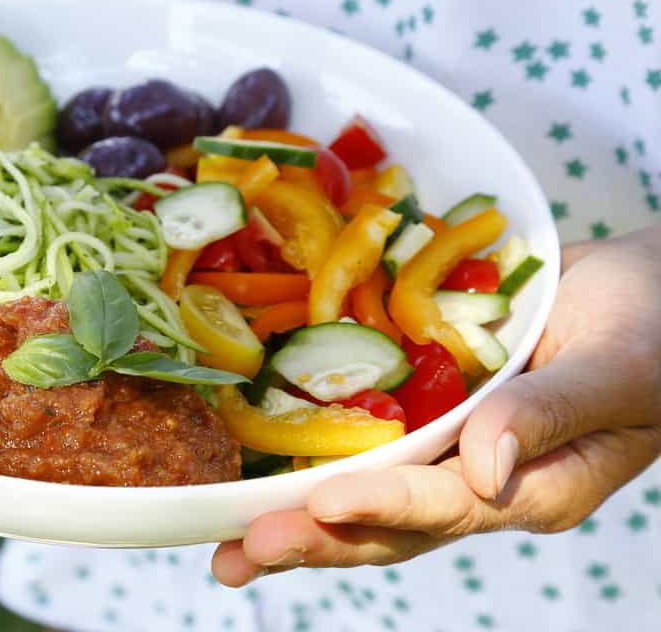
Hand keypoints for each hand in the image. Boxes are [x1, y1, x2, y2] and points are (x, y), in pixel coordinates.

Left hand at [212, 227, 660, 585]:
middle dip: (314, 539)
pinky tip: (252, 465)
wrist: (649, 288)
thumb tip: (483, 472)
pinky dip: (311, 452)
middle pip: (389, 523)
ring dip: (297, 516)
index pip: (447, 507)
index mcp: (538, 487)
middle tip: (237, 554)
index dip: (382, 506)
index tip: (321, 503)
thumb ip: (550, 415)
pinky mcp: (430, 407)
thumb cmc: (652, 325)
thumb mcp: (617, 366)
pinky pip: (369, 435)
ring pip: (367, 491)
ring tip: (225, 545)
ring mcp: (452, 446)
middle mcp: (485, 481)